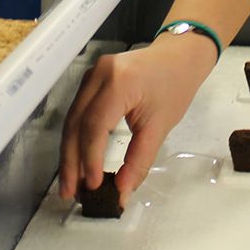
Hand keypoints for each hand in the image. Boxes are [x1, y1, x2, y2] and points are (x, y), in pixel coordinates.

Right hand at [59, 32, 216, 204]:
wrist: (179, 57)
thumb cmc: (174, 87)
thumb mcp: (160, 127)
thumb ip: (139, 161)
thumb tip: (121, 192)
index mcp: (119, 82)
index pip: (95, 125)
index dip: (90, 158)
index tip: (92, 186)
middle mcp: (99, 75)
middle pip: (76, 123)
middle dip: (71, 161)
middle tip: (70, 192)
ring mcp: (91, 75)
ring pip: (72, 119)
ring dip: (70, 152)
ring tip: (71, 183)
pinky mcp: (90, 80)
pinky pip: (78, 112)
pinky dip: (77, 138)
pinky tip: (77, 159)